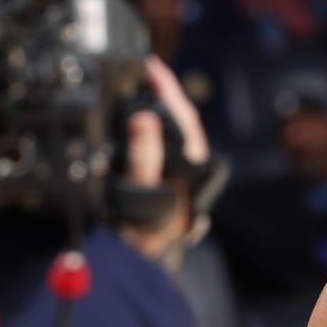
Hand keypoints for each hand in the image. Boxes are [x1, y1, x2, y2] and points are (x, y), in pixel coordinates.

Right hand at [120, 57, 213, 258]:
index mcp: (188, 165)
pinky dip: (152, 124)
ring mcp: (181, 170)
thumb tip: (144, 120)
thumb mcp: (141, 194)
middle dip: (164, 91)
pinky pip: (164, 142)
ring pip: (175, 129)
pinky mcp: (168, 176)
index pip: (184, 117)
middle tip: (143, 67)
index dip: (168, 88)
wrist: (148, 261)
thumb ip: (143, 159)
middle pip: (181, 118)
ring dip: (159, 105)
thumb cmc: (146, 232)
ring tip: (140, 83)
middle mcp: (189, 165)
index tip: (150, 65)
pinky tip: (137, 117)